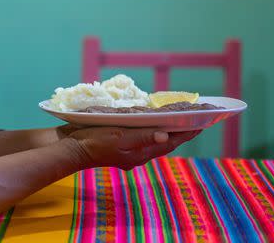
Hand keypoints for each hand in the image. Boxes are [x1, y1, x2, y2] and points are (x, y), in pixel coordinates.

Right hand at [63, 126, 200, 170]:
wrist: (70, 148)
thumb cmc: (94, 141)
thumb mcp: (118, 137)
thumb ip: (142, 136)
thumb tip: (166, 134)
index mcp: (141, 153)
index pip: (170, 142)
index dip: (186, 132)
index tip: (202, 123)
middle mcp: (138, 154)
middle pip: (165, 142)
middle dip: (181, 131)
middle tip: (196, 119)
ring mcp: (129, 150)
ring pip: (154, 140)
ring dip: (168, 130)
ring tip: (180, 120)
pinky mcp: (120, 145)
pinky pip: (142, 137)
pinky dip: (152, 129)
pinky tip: (151, 122)